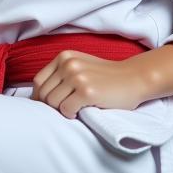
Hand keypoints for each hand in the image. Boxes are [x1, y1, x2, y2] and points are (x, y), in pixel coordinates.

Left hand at [31, 51, 146, 118]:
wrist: (135, 78)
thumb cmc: (106, 77)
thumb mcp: (80, 67)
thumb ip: (60, 75)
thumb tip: (36, 96)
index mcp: (64, 57)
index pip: (38, 82)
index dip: (40, 97)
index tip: (49, 105)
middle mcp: (68, 64)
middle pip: (43, 94)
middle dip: (51, 106)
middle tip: (66, 109)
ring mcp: (77, 77)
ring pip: (52, 103)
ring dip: (62, 110)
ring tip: (75, 108)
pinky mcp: (86, 91)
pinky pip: (65, 110)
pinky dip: (70, 115)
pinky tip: (80, 112)